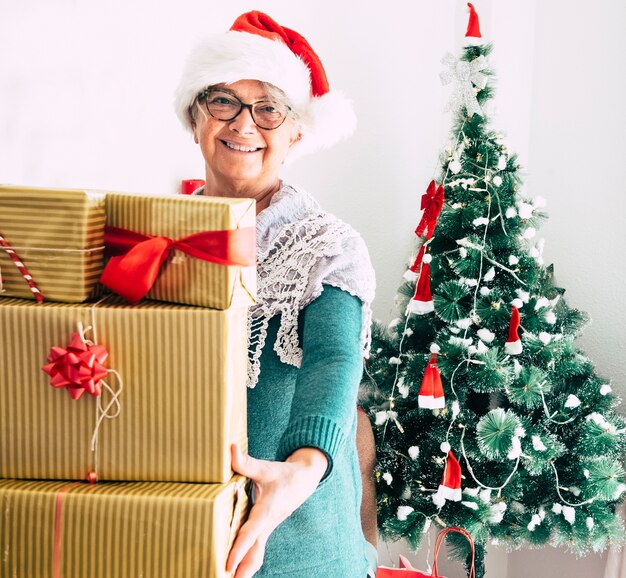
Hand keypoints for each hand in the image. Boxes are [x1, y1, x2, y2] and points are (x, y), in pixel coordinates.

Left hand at [226, 443, 327, 577]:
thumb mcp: (266, 467)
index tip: (229, 563)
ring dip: (245, 568)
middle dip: (242, 568)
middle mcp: (268, 522)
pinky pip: (257, 549)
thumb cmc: (283, 474)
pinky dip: (248, 561)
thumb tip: (230, 450)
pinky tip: (237, 572)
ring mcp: (268, 528)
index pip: (251, 531)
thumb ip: (246, 462)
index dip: (240, 548)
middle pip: (254, 551)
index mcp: (267, 508)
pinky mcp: (266, 529)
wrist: (304, 480)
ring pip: (257, 553)